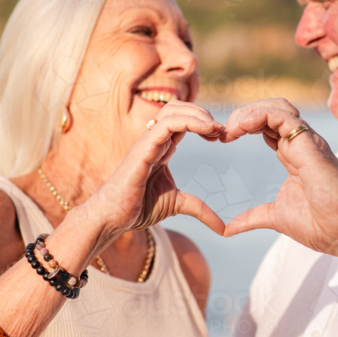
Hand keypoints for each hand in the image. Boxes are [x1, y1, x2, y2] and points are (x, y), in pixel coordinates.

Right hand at [79, 101, 226, 252]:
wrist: (113, 217)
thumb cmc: (138, 208)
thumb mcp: (178, 205)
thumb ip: (200, 210)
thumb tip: (223, 228)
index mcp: (162, 147)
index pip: (183, 121)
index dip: (204, 122)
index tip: (221, 135)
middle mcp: (154, 140)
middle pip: (178, 108)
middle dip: (201, 112)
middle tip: (220, 130)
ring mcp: (148, 142)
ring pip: (172, 110)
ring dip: (198, 114)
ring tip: (215, 128)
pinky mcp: (143, 149)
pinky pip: (165, 124)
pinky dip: (189, 121)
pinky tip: (206, 130)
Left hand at [220, 99, 337, 261]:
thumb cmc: (322, 225)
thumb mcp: (276, 217)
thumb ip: (252, 218)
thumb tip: (228, 229)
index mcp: (293, 156)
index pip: (267, 126)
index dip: (243, 126)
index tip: (222, 139)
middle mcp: (301, 144)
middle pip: (270, 111)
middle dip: (243, 115)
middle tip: (222, 132)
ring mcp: (307, 142)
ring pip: (277, 106)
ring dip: (249, 111)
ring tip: (230, 128)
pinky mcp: (310, 145)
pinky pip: (283, 116)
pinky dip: (258, 115)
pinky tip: (240, 128)